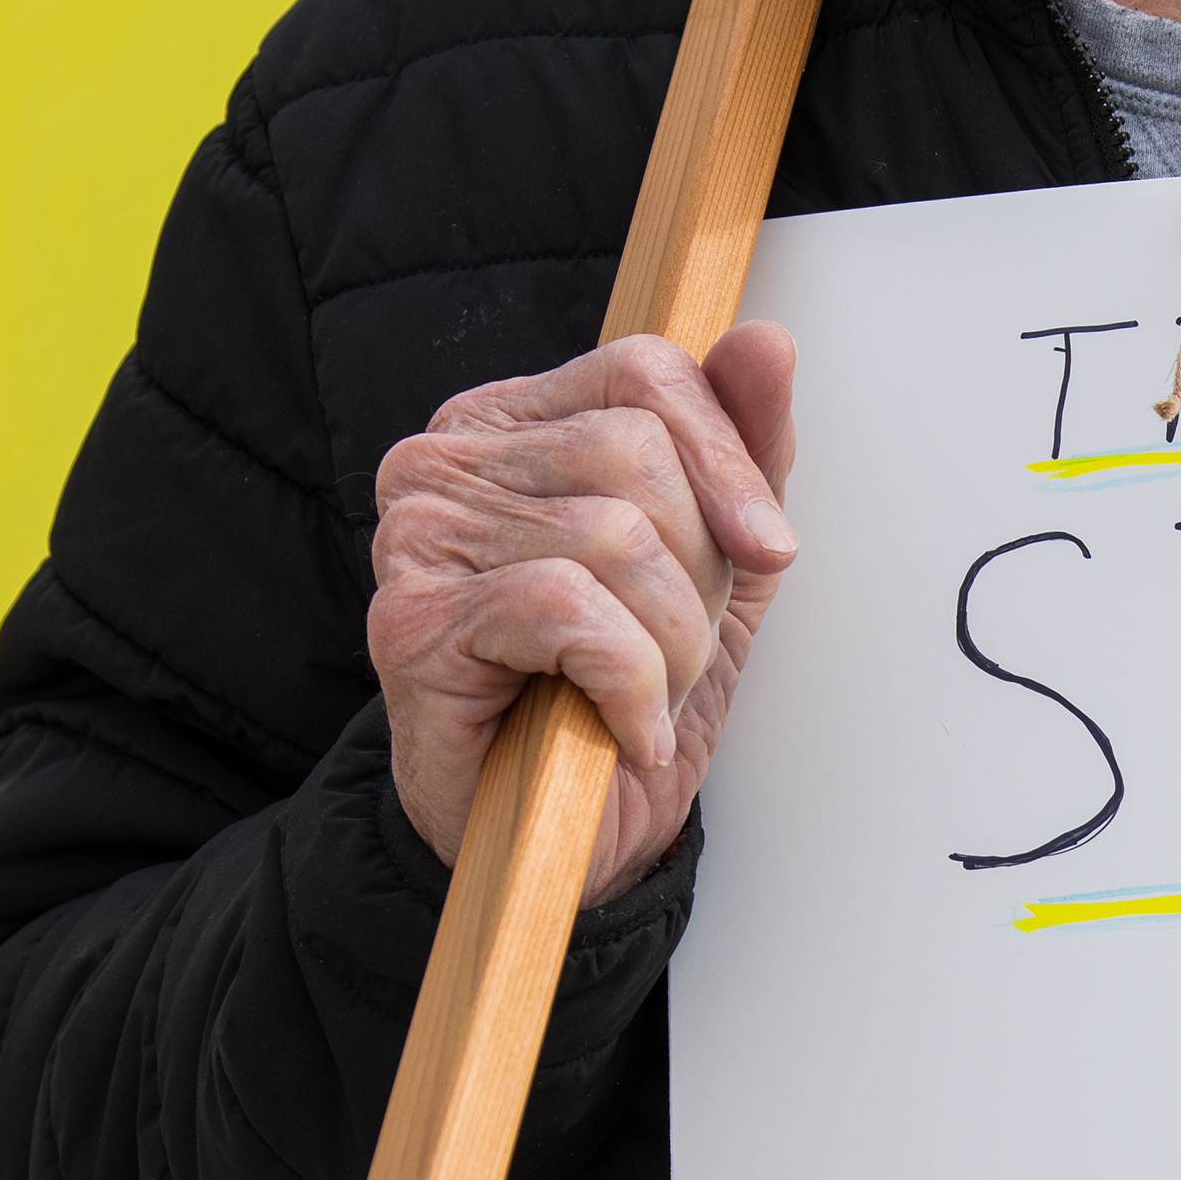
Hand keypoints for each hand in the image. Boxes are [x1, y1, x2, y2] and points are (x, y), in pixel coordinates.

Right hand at [369, 324, 799, 904]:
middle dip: (696, 573)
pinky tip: (621, 726)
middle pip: (636, 454)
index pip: (645, 370)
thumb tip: (764, 342)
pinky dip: (629, 683)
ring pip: (613, 536)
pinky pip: (570, 609)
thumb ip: (742, 451)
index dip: (729, 464)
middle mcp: (447, 459)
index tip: (767, 552)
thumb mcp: (716, 566)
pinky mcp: (414, 622)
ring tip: (644, 695)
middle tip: (673, 651)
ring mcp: (418, 537)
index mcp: (515, 422)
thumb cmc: (628, 695)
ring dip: (668, 644)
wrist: (569, 837)